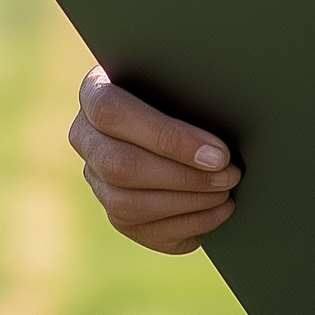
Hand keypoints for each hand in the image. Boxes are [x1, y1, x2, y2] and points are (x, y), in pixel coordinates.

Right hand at [69, 67, 240, 253]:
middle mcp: (85, 137)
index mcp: (95, 91)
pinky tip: (218, 210)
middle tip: (229, 174)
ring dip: (188, 202)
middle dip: (184, 176)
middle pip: (120, 166)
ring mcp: (96, 179)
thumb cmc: (186, 93)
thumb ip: (187, 93)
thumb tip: (215, 140)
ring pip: (128, 205)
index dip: (167, 137)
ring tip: (226, 192)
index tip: (218, 153)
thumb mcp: (181, 83)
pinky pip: (144, 231)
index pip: (113, 113)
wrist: (181, 127)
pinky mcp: (115, 214)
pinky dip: (188, 224)